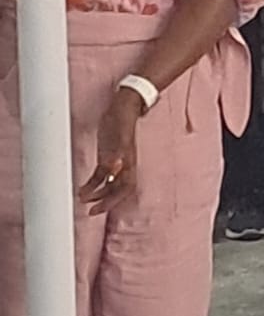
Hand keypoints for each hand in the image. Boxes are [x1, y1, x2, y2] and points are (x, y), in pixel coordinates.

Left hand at [79, 89, 140, 215]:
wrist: (123, 105)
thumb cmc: (123, 119)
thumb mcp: (119, 136)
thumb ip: (117, 154)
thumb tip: (114, 172)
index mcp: (129, 162)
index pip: (124, 189)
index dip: (112, 201)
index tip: (98, 208)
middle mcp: (123, 165)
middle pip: (117, 190)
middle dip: (104, 202)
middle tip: (89, 210)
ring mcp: (115, 160)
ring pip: (108, 184)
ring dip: (97, 194)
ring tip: (83, 199)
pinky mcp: (107, 155)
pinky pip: (101, 174)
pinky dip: (93, 183)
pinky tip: (84, 186)